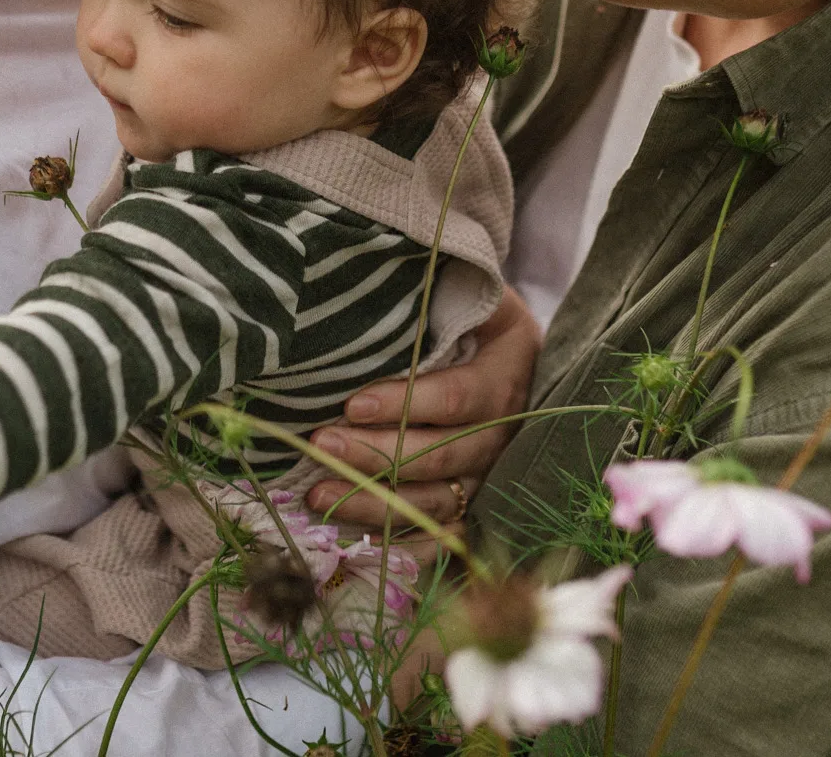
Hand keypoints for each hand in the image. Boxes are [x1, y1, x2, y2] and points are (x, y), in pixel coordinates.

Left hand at [305, 288, 540, 531]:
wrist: (507, 343)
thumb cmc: (468, 307)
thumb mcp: (464, 285)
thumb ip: (431, 292)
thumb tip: (362, 290)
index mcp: (511, 368)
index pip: (460, 398)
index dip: (407, 404)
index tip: (351, 404)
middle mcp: (512, 429)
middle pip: (446, 456)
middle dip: (378, 455)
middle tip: (318, 447)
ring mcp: (498, 473)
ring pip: (440, 502)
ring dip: (377, 504)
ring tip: (318, 496)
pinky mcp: (482, 504)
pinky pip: (447, 538)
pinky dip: (405, 545)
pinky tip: (356, 542)